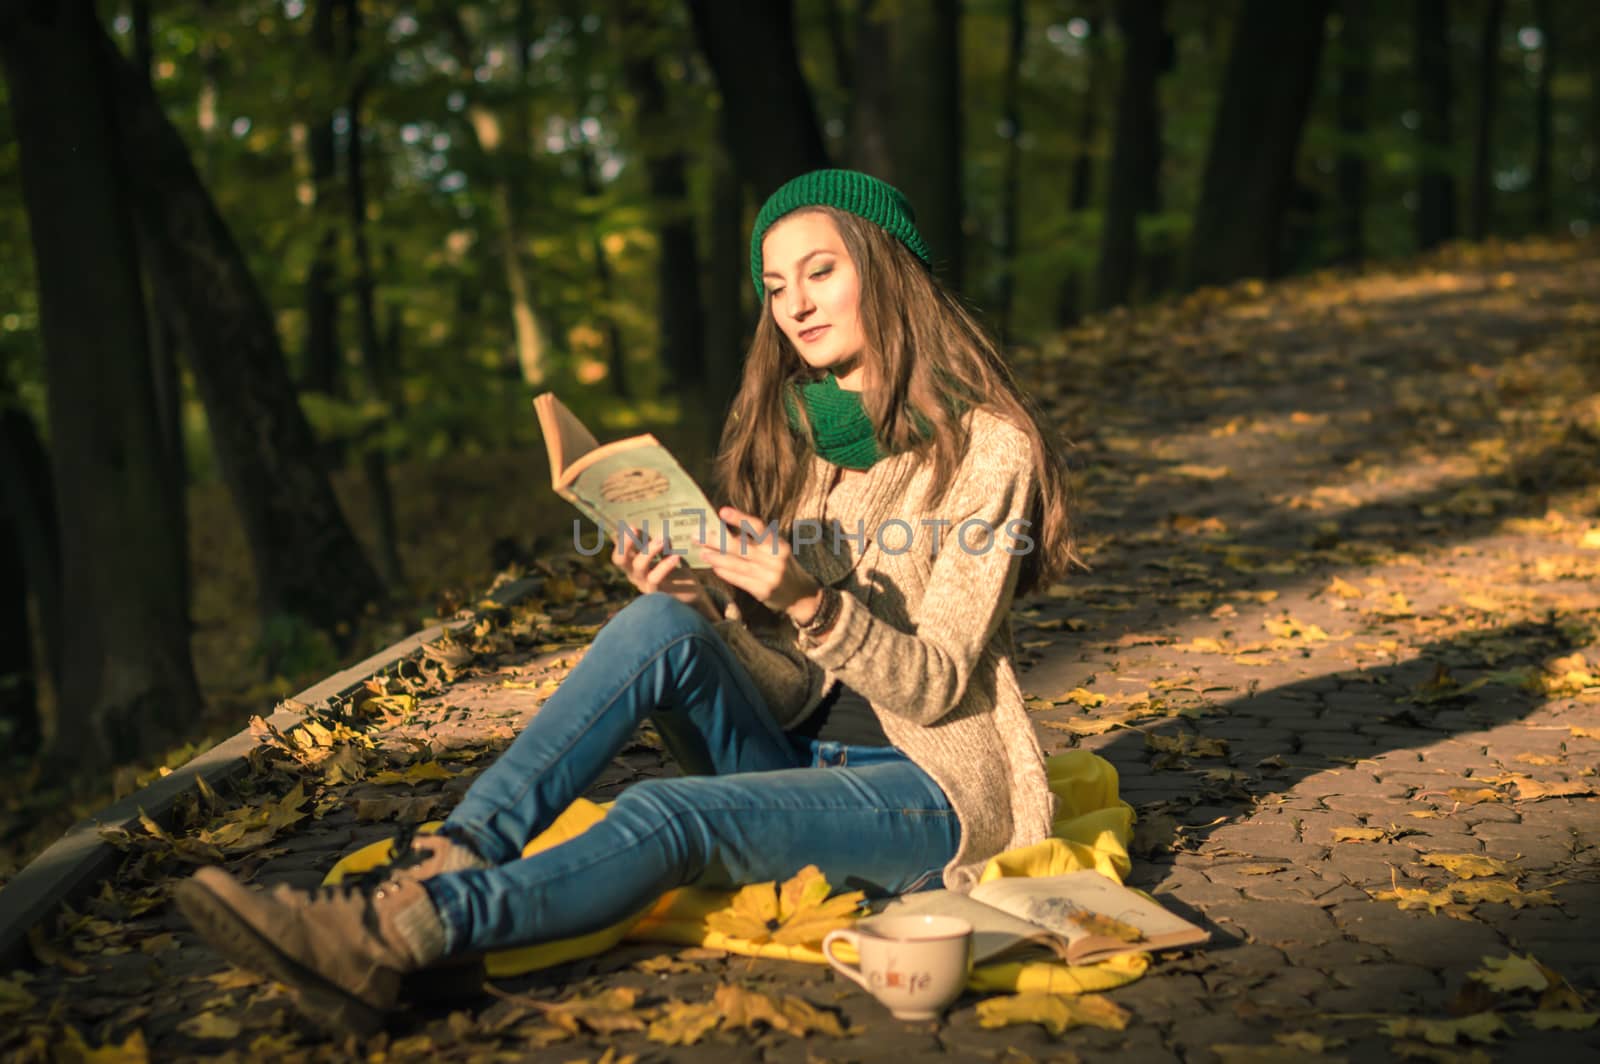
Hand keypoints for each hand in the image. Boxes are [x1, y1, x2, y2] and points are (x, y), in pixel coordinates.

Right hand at [611, 527, 716, 619]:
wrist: (691, 592)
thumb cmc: (675, 568)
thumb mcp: (664, 552)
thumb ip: (655, 540)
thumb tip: (651, 520)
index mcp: (632, 563)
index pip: (618, 550)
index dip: (619, 539)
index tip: (627, 524)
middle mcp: (633, 574)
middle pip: (620, 560)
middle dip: (625, 543)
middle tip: (633, 527)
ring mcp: (643, 584)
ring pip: (639, 566)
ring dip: (649, 550)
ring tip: (663, 539)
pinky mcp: (656, 592)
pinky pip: (655, 578)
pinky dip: (665, 566)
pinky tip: (676, 556)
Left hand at [696, 506, 820, 621]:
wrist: (801, 594)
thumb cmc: (782, 565)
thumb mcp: (776, 549)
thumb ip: (754, 542)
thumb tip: (725, 531)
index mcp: (778, 544)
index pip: (758, 527)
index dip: (740, 518)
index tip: (722, 511)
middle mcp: (775, 559)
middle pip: (741, 547)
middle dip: (717, 540)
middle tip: (697, 534)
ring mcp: (769, 576)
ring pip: (737, 564)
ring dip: (717, 557)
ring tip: (702, 552)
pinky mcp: (763, 591)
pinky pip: (740, 580)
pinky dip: (726, 573)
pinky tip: (714, 567)